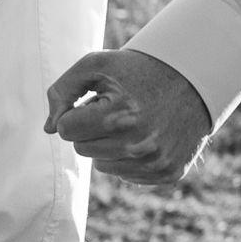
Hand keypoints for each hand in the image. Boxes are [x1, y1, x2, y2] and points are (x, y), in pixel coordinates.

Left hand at [45, 47, 214, 186]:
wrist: (192, 80)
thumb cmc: (135, 71)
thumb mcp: (94, 66)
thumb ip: (61, 92)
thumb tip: (49, 130)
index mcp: (119, 115)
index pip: (65, 129)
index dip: (74, 113)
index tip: (94, 102)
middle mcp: (139, 144)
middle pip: (81, 149)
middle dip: (90, 129)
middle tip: (114, 110)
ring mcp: (156, 162)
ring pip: (101, 165)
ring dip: (107, 145)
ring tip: (130, 122)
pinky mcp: (168, 173)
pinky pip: (125, 175)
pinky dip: (128, 158)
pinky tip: (145, 136)